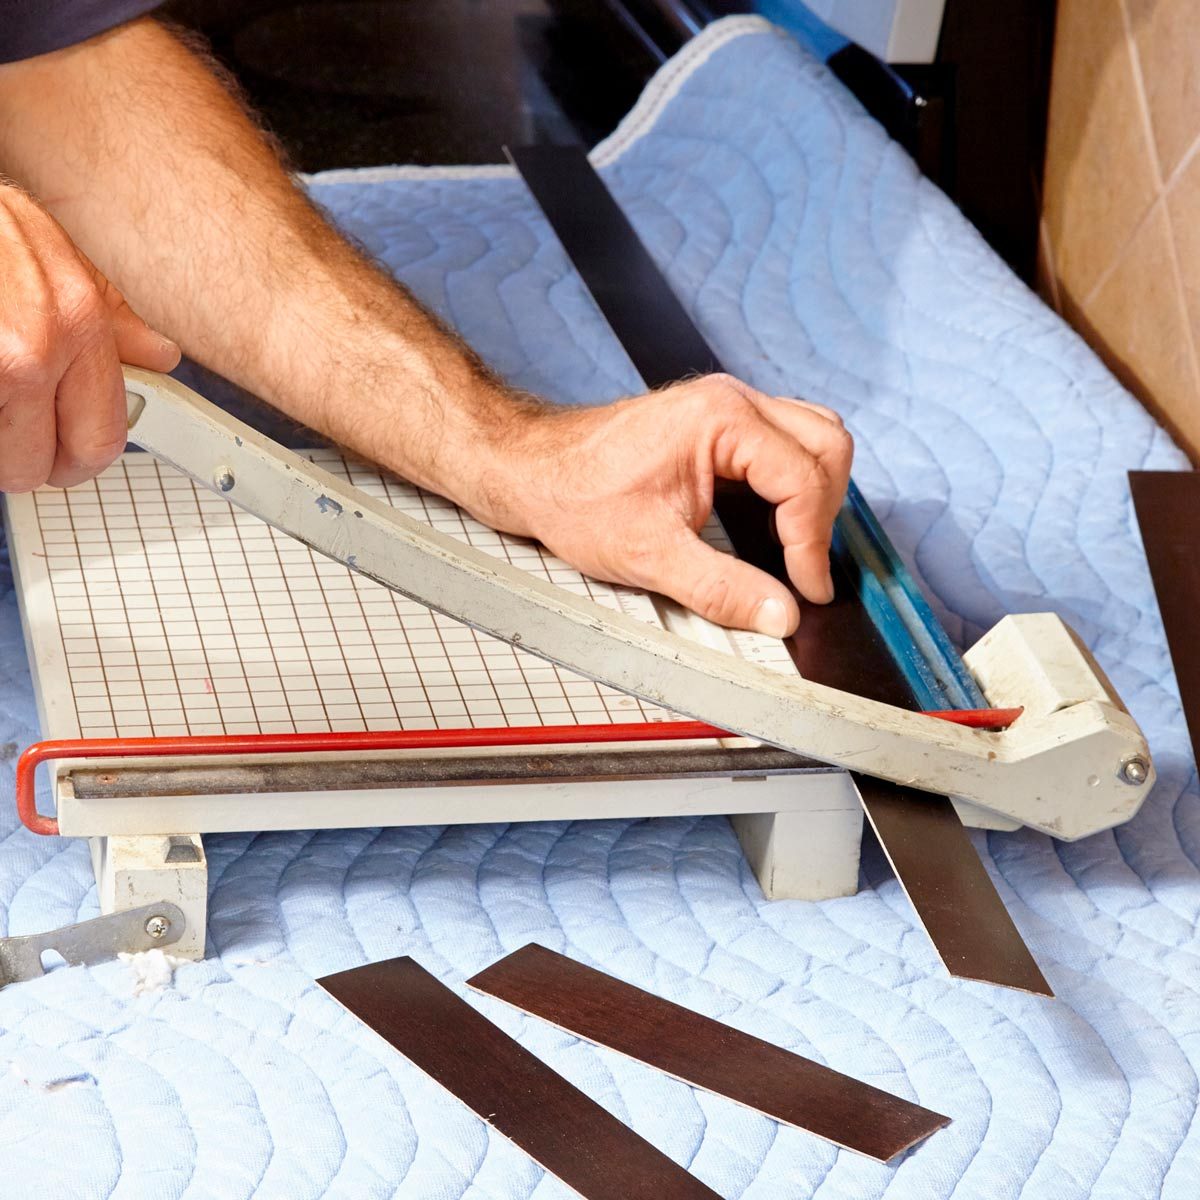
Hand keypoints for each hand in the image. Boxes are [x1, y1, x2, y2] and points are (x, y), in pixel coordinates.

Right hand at [0, 182, 179, 490]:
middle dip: (25, 459)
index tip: (66, 455)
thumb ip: (110, 317)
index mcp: (76, 322)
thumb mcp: (55, 254)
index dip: (80, 457)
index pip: (102, 438)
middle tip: (12, 430)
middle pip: (39, 465)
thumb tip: (159, 355)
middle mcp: (33, 350)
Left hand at [476, 374, 852, 636]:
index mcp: (722, 420)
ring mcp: (727, 406)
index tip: (809, 590)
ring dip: (817, 492)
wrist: (530, 470)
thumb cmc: (575, 496)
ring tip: (796, 548)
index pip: (803, 479)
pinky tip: (775, 521)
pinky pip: (785, 440)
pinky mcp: (719, 421)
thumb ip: (721, 588)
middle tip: (805, 570)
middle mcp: (733, 400)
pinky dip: (795, 481)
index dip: (813, 543)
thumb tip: (780, 615)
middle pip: (827, 445)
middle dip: (826, 512)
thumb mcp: (649, 555)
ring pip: (814, 436)